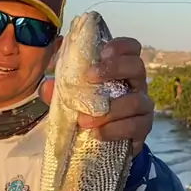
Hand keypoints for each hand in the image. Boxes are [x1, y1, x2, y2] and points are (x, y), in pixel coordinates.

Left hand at [40, 37, 153, 156]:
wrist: (100, 144)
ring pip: (136, 101)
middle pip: (137, 66)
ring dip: (109, 110)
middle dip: (114, 68)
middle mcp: (135, 84)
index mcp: (120, 70)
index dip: (120, 46)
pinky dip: (114, 130)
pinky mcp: (143, 128)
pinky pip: (135, 126)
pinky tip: (98, 133)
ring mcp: (142, 106)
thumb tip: (47, 86)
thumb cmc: (88, 112)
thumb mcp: (71, 98)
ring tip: (84, 121)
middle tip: (89, 77)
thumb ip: (60, 90)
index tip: (101, 53)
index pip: (131, 48)